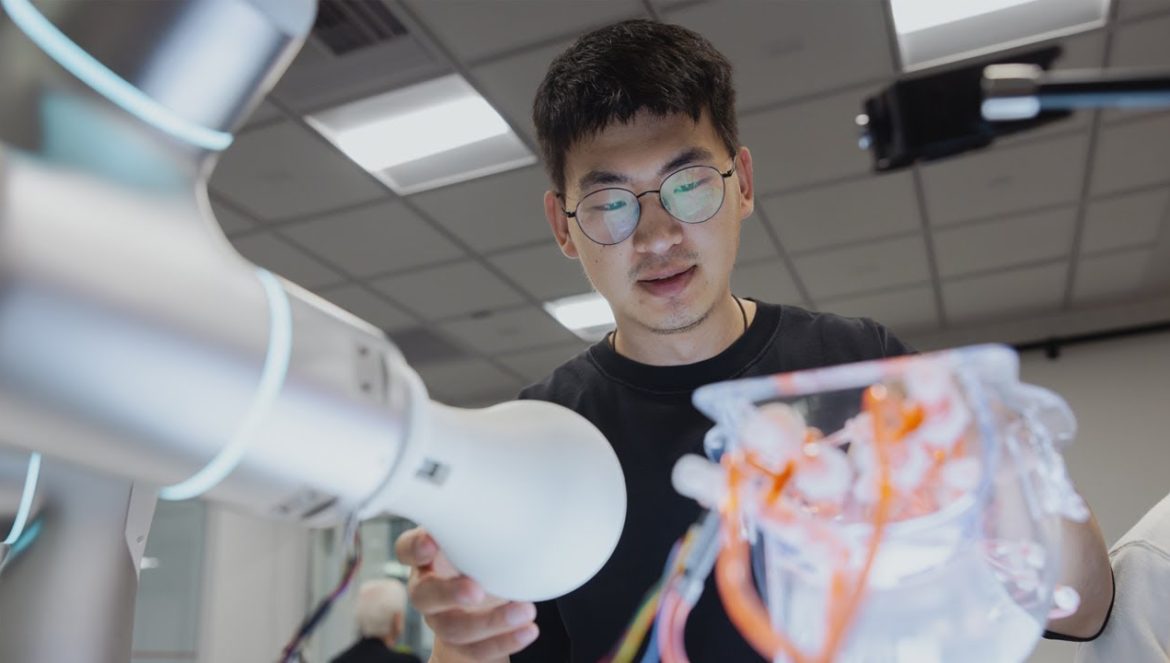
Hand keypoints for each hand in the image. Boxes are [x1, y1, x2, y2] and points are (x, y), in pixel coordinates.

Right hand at [396, 527, 538, 661]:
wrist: (485, 608)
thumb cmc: (482, 559)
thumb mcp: (481, 537)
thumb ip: (485, 520)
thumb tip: (516, 490)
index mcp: (428, 558)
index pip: (406, 549)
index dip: (414, 548)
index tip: (432, 542)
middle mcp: (428, 589)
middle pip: (424, 595)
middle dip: (449, 593)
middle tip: (477, 589)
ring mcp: (442, 620)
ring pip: (454, 628)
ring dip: (490, 622)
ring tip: (524, 611)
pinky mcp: (462, 645)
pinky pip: (477, 650)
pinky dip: (505, 641)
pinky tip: (527, 630)